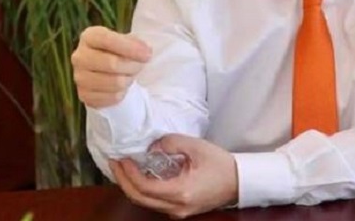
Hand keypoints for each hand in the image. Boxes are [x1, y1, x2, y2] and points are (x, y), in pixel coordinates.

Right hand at [71, 26, 150, 107]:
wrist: (104, 69)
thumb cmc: (117, 50)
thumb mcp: (125, 40)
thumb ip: (135, 43)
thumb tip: (145, 51)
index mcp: (88, 37)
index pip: (107, 40)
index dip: (130, 47)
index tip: (147, 54)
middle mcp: (79, 57)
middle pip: (112, 64)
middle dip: (133, 66)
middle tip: (140, 65)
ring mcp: (79, 77)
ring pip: (115, 83)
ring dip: (129, 79)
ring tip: (130, 75)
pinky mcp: (84, 95)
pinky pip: (113, 97)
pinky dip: (123, 92)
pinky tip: (121, 86)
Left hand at [110, 134, 238, 218]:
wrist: (239, 181)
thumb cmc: (220, 164)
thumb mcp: (195, 146)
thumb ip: (171, 143)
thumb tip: (151, 146)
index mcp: (181, 192)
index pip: (144, 187)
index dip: (129, 173)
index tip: (121, 158)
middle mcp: (177, 207)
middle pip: (139, 199)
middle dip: (123, 180)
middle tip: (114, 162)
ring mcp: (178, 211)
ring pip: (145, 203)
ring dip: (131, 185)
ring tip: (123, 167)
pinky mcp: (180, 209)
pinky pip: (155, 202)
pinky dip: (143, 189)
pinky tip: (139, 175)